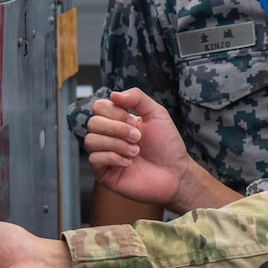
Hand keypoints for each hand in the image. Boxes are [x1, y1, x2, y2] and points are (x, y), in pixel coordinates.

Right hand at [85, 89, 188, 209]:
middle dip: (117, 129)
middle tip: (138, 137)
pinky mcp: (104, 173)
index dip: (115, 112)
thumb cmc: (167, 145)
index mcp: (118, 120)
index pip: (99, 107)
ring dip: (116, 144)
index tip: (134, 122)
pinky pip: (94, 159)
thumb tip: (113, 94)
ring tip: (135, 151)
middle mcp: (108, 136)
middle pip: (93, 122)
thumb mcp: (156, 113)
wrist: (176, 173)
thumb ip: (137, 98)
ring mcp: (104, 154)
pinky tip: (129, 163)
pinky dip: (113, 158)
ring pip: (91, 140)